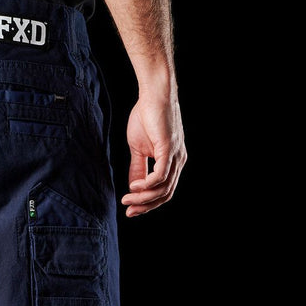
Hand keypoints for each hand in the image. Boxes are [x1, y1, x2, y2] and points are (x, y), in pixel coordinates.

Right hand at [120, 89, 186, 216]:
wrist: (154, 93)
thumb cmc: (147, 116)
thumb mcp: (138, 148)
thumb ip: (137, 168)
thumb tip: (132, 187)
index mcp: (172, 162)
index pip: (163, 191)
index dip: (147, 204)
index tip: (130, 210)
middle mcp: (178, 161)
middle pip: (165, 195)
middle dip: (146, 206)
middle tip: (129, 212)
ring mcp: (176, 156)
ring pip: (163, 188)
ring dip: (143, 198)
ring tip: (127, 199)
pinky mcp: (169, 148)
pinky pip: (160, 175)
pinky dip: (147, 184)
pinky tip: (134, 186)